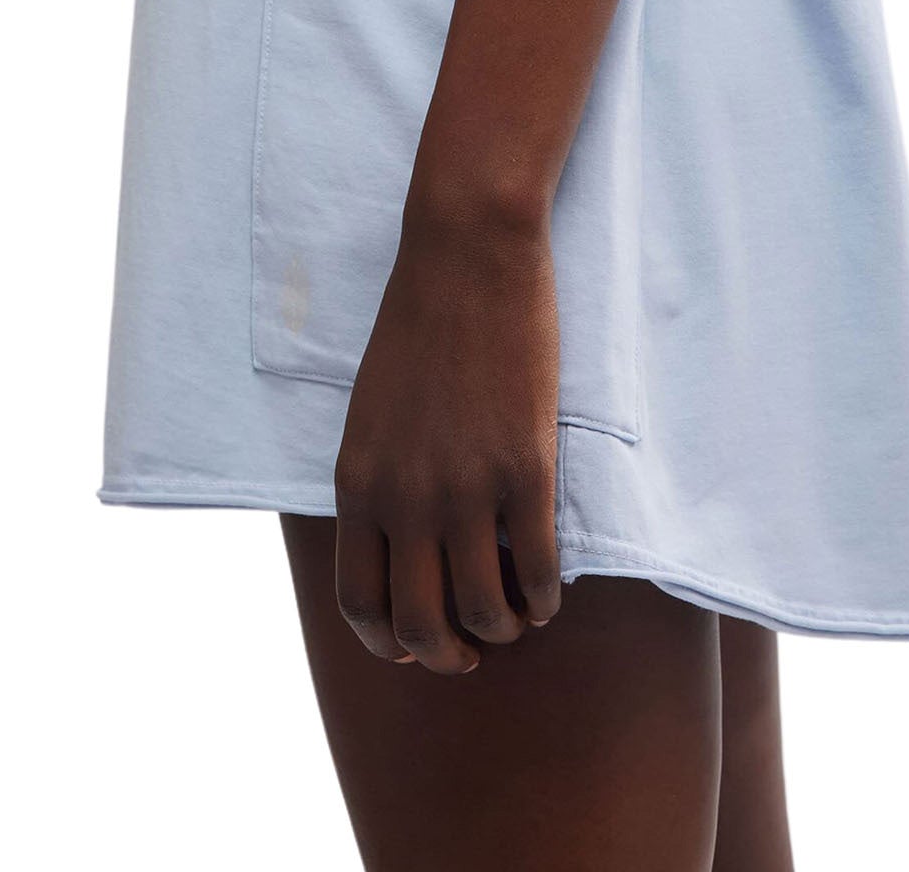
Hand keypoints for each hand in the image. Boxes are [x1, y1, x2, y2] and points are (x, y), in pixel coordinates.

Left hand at [332, 202, 564, 673]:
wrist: (465, 252)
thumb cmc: (418, 320)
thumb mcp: (369, 411)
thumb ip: (377, 479)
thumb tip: (396, 543)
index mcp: (358, 483)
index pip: (358, 602)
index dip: (388, 642)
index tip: (414, 646)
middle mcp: (405, 498)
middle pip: (420, 625)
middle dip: (448, 655)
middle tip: (472, 651)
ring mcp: (466, 486)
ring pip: (483, 610)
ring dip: (503, 629)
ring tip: (518, 618)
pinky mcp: (525, 466)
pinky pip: (539, 567)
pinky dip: (546, 597)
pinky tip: (551, 593)